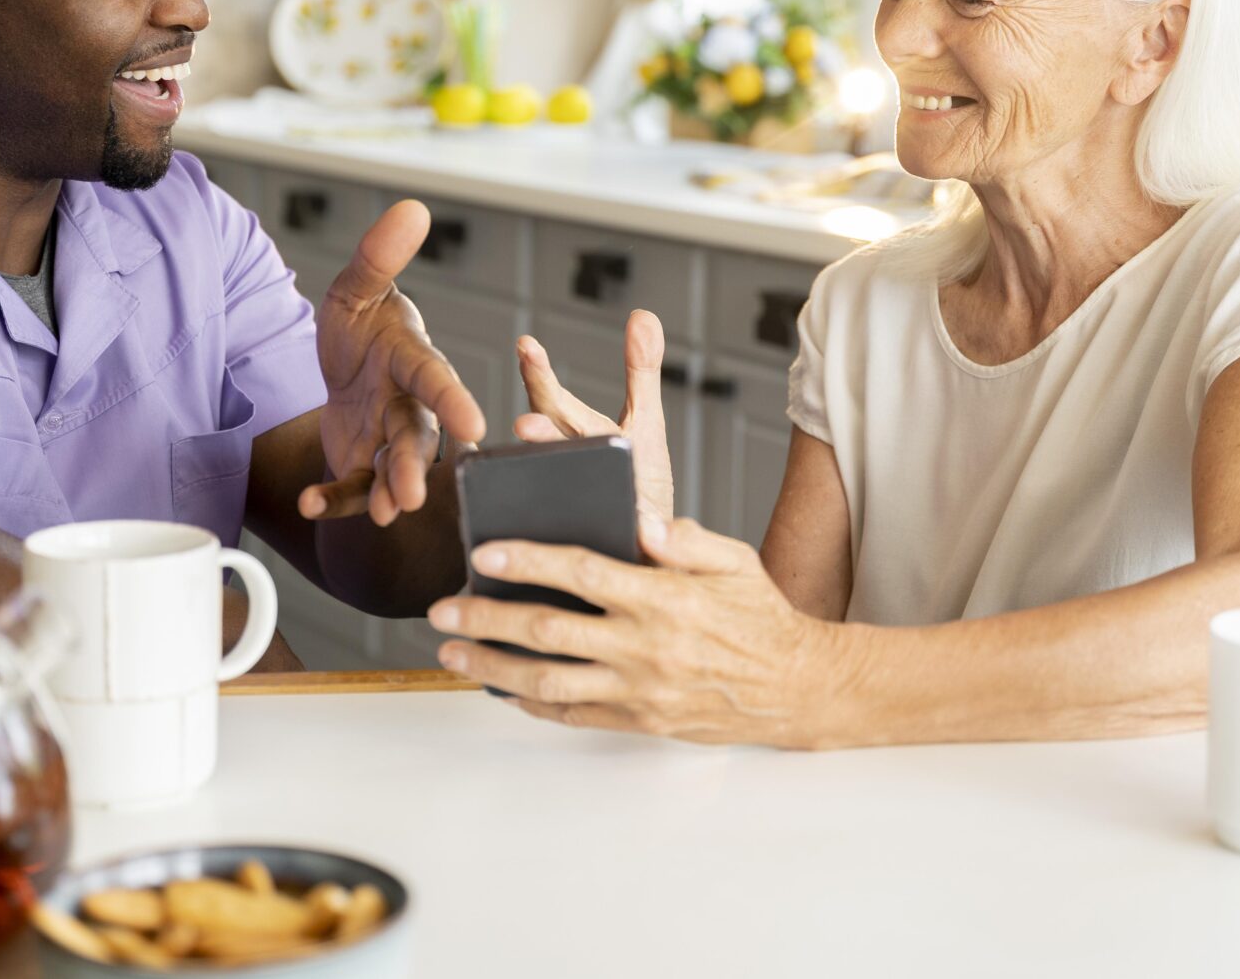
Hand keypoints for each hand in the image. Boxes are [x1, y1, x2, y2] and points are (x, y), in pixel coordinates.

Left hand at [299, 200, 486, 525]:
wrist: (344, 367)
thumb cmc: (362, 326)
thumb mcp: (357, 289)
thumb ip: (378, 255)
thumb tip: (412, 208)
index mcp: (412, 359)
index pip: (435, 378)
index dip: (453, 400)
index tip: (473, 424)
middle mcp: (409, 405)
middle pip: (417, 436)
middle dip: (415, 465)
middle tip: (413, 494)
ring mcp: (387, 439)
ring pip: (394, 468)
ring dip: (388, 492)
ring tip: (385, 514)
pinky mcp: (364, 465)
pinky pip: (352, 487)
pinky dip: (334, 499)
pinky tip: (309, 503)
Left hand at [426, 514, 839, 746]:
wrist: (798, 688)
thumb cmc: (762, 616)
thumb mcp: (735, 560)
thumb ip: (684, 538)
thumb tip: (638, 519)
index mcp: (663, 597)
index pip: (582, 572)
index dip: (528, 561)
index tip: (485, 552)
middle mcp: (645, 647)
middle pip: (547, 631)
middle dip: (485, 620)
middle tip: (441, 611)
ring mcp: (639, 690)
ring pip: (548, 681)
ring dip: (492, 668)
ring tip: (452, 654)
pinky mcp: (640, 720)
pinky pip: (573, 716)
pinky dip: (531, 704)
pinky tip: (500, 689)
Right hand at [515, 308, 674, 525]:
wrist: (648, 551)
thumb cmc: (638, 484)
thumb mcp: (645, 422)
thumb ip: (640, 371)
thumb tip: (643, 315)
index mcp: (572, 435)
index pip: (551, 399)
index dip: (539, 374)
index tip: (527, 345)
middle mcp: (562, 465)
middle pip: (547, 440)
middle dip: (540, 429)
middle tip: (527, 422)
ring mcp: (566, 502)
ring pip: (552, 487)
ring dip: (548, 474)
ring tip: (540, 456)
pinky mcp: (578, 544)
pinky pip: (569, 538)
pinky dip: (567, 532)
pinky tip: (572, 531)